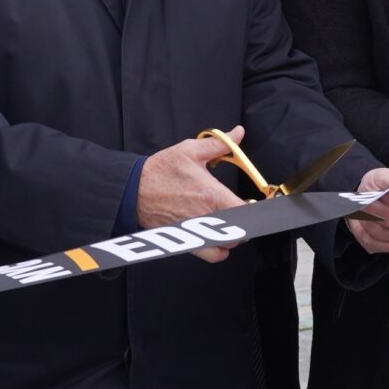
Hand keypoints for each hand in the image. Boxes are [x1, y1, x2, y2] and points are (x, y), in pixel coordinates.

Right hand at [138, 129, 246, 262]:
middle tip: (240, 210)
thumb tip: (238, 133)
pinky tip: (217, 237)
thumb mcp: (190, 151)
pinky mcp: (186, 241)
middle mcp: (206, 216)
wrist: (133, 190)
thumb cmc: (160, 171)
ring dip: (233, 237)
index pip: (246, 210)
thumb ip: (219, 144)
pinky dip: (220, 251)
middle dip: (245, 222)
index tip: (254, 202)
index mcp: (211, 194)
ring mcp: (196, 232)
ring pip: (229, 245)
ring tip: (229, 224)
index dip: (255, 208)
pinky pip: (212, 255)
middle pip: (241, 231)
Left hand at [345, 168, 388, 254]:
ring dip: (367, 219)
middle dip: (377, 209)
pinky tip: (362, 221)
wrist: (367, 196)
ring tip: (362, 209)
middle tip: (366, 201)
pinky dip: (362, 230)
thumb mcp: (385, 176)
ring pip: (381, 232)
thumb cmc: (379, 186)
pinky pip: (372, 241)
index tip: (383, 193)